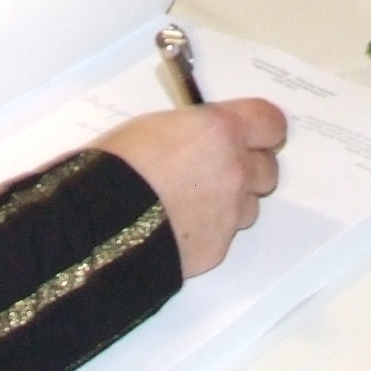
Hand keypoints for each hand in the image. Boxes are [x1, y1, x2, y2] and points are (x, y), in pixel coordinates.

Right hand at [93, 99, 286, 276]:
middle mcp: (235, 169)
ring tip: (193, 201)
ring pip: (250, 205)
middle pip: (268, 167)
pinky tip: (181, 225)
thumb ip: (193, 131)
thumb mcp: (154, 127)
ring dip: (233, 202)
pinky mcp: (219, 248)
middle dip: (249, 167)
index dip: (262, 129)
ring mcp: (230, 212)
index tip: (252, 132)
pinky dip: (211, 230)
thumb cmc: (116, 166)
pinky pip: (227, 234)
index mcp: (220, 130)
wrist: (99, 222)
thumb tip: (201, 138)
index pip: (271, 122)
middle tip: (219, 168)